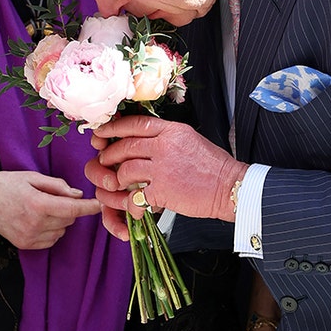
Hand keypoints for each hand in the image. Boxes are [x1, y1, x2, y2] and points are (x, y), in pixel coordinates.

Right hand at [0, 171, 100, 249]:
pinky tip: (39, 220)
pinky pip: (51, 239)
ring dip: (60, 219)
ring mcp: (30, 236)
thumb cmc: (5, 185)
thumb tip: (77, 195)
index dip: (89, 207)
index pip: (72, 208)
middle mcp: (35, 223)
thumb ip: (56, 185)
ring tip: (43, 208)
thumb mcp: (31, 177)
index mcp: (37, 203)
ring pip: (62, 230)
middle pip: (69, 219)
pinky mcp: (26, 244)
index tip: (100, 204)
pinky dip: (52, 230)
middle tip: (54, 197)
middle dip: (69, 208)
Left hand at [85, 116, 246, 235]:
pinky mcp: (163, 190)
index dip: (113, 128)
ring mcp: (163, 168)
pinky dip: (131, 204)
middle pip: (125, 146)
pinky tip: (135, 207)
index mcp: (172, 130)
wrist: (230, 187)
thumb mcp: (190, 139)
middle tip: (103, 161)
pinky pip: (136, 196)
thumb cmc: (213, 166)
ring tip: (118, 184)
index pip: (135, 124)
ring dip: (117, 179)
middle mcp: (165, 146)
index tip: (101, 134)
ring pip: (125, 170)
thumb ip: (166, 137)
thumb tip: (142, 140)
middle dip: (109, 155)